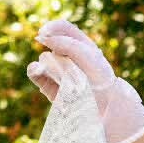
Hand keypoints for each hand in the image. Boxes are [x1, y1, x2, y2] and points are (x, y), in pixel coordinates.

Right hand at [30, 18, 143, 142]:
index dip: (53, 27)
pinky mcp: (52, 89)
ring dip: (46, 62)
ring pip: (44, 59)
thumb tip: (43, 38)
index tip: (46, 31)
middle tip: (58, 55)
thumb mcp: (90, 58)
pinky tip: (36, 70)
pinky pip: (37, 75)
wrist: (108, 115)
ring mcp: (60, 74)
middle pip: (51, 43)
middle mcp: (70, 59)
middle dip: (51, 45)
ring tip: (59, 73)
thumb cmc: (103, 82)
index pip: (64, 29)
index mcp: (83, 48)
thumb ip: (69, 44)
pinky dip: (34, 71)